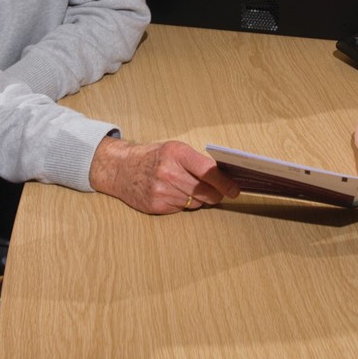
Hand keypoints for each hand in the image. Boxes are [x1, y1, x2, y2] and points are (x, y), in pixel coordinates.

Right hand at [88, 136, 239, 213]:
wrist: (122, 169)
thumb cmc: (153, 157)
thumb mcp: (175, 150)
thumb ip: (197, 162)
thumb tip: (224, 178)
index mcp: (176, 153)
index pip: (208, 171)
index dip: (225, 183)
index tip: (235, 190)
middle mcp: (169, 172)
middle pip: (205, 191)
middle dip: (216, 194)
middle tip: (220, 192)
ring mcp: (162, 191)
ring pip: (196, 202)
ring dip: (199, 198)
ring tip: (188, 188)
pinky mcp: (156, 205)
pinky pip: (182, 209)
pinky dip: (184, 203)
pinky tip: (175, 194)